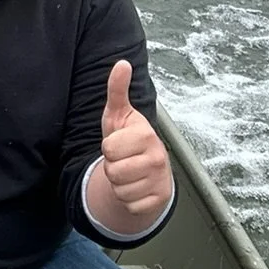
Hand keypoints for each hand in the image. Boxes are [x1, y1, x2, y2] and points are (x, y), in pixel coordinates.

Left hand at [95, 61, 170, 222]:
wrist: (149, 169)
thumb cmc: (130, 140)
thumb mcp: (119, 115)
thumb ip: (117, 90)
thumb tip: (121, 63)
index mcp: (146, 135)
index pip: (109, 148)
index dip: (108, 147)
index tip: (119, 144)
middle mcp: (158, 157)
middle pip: (113, 171)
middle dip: (112, 167)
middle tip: (123, 160)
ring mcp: (159, 180)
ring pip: (119, 190)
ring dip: (118, 184)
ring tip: (129, 173)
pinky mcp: (158, 200)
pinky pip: (129, 205)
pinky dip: (128, 200)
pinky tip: (136, 187)